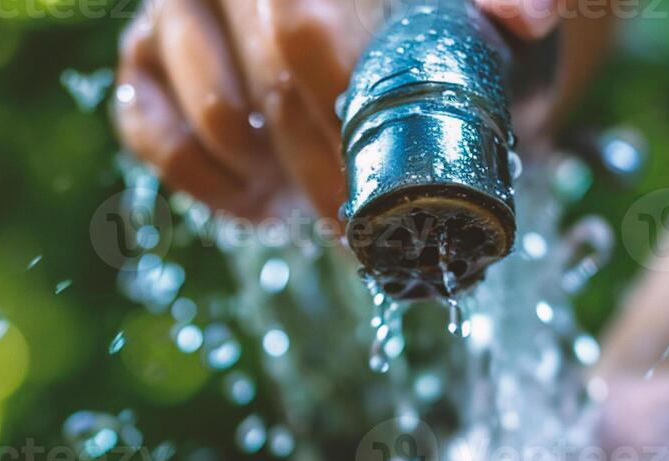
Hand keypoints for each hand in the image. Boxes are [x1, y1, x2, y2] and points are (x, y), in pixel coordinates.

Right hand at [113, 0, 571, 221]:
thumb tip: (528, 16)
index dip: (349, 113)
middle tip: (367, 230)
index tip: (389, 172)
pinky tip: (259, 207)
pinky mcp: (140, 57)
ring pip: (213, 118)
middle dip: (326, 175)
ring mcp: (177, 10)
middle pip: (270, 85)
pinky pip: (150, 134)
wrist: (379, 23)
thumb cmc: (430, 13)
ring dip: (275, 184)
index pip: (305, 31)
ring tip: (322, 212)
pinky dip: (208, 186)